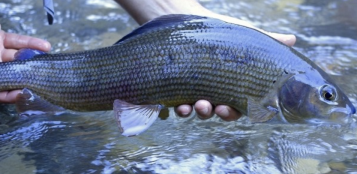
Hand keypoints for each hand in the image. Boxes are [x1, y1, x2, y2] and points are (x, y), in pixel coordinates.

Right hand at [0, 26, 50, 102]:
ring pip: (19, 58)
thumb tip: (19, 92)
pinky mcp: (1, 38)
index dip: (16, 96)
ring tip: (51, 62)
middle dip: (32, 76)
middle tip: (49, 78)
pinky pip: (17, 42)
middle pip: (16, 75)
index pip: (3, 94)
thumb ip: (1, 84)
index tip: (33, 94)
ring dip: (35, 59)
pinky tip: (46, 47)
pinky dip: (31, 43)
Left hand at [117, 0, 295, 120]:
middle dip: (220, 114)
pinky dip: (180, 108)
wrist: (187, 21)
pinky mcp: (176, 87)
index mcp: (231, 85)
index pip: (239, 106)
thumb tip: (294, 39)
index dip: (240, 111)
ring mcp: (194, 91)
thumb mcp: (245, 36)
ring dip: (200, 113)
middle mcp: (214, 91)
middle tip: (218, 108)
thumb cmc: (219, 30)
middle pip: (219, 112)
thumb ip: (268, 41)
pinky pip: (177, 104)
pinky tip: (180, 106)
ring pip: (199, 111)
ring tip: (200, 105)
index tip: (241, 109)